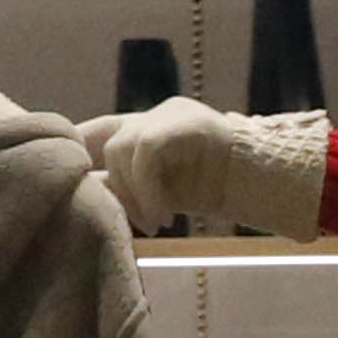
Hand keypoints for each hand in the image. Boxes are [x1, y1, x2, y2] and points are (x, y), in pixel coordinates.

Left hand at [79, 95, 332, 239]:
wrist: (271, 181)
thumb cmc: (220, 190)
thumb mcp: (164, 192)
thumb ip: (127, 190)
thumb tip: (84, 200)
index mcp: (146, 127)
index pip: (93, 132)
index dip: (73, 154)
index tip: (67, 185)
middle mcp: (153, 114)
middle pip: (103, 142)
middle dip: (110, 187)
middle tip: (134, 222)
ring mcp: (170, 113)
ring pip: (121, 149)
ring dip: (133, 195)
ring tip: (156, 223)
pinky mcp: (185, 122)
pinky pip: (147, 152)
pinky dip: (149, 190)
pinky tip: (166, 216)